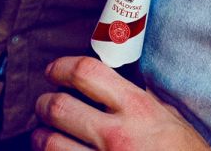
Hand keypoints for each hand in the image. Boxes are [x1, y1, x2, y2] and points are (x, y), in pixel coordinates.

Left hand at [33, 57, 209, 150]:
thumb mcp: (169, 119)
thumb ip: (139, 101)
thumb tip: (109, 86)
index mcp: (137, 110)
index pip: (87, 73)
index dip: (62, 67)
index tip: (54, 70)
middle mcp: (117, 136)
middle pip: (59, 107)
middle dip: (43, 103)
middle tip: (43, 104)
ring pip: (50, 144)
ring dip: (40, 136)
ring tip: (43, 134)